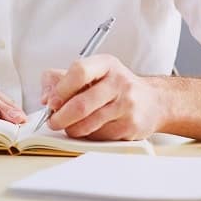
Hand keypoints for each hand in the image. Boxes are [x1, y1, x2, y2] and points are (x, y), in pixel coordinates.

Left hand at [40, 55, 164, 140]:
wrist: (154, 101)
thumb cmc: (116, 86)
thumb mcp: (93, 72)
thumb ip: (62, 79)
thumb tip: (46, 97)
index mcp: (106, 64)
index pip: (79, 71)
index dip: (61, 89)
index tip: (51, 101)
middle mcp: (119, 83)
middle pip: (81, 104)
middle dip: (60, 117)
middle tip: (52, 121)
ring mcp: (127, 105)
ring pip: (88, 124)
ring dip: (71, 129)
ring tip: (68, 126)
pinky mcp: (131, 126)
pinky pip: (100, 136)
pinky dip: (88, 136)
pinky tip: (89, 129)